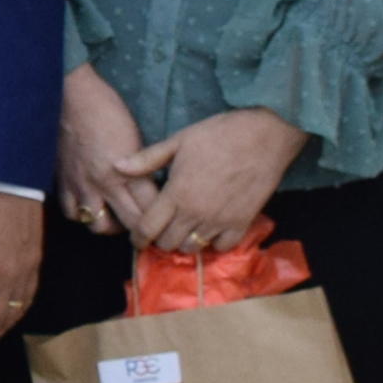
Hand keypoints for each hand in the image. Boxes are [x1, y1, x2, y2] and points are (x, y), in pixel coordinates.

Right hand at [55, 68, 161, 237]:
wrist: (72, 96)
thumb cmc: (108, 110)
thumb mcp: (136, 136)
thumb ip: (145, 164)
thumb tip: (157, 185)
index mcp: (126, 171)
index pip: (150, 208)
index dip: (163, 216)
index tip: (170, 218)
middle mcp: (104, 184)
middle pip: (130, 223)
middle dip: (145, 229)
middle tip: (152, 225)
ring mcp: (82, 186)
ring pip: (99, 226)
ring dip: (112, 226)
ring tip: (120, 218)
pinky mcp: (64, 183)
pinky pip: (72, 213)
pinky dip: (83, 214)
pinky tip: (92, 206)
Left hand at [122, 106, 305, 254]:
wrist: (264, 135)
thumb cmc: (219, 134)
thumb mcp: (179, 140)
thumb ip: (148, 159)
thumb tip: (117, 166)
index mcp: (176, 193)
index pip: (147, 228)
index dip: (138, 237)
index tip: (138, 238)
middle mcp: (195, 213)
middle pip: (168, 244)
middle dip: (161, 240)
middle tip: (164, 229)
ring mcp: (219, 221)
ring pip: (193, 249)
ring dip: (185, 242)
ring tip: (186, 229)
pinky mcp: (242, 223)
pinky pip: (222, 247)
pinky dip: (214, 243)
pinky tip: (211, 229)